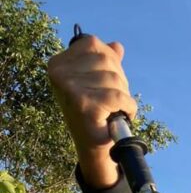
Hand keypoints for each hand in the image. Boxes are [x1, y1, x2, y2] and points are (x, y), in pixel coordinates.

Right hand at [48, 35, 137, 187]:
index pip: (94, 44)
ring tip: (115, 108)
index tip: (107, 82)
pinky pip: (119, 97)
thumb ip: (105, 63)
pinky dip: (129, 107)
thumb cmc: (95, 113)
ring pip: (115, 78)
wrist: (93, 148)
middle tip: (114, 100)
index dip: (111, 61)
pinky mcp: (85, 105)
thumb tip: (117, 46)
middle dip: (119, 79)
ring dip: (124, 95)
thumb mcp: (96, 83)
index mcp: (58, 63)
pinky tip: (124, 114)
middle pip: (106, 60)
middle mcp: (60, 74)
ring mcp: (70, 89)